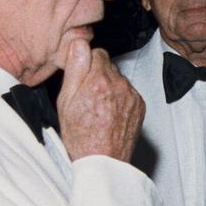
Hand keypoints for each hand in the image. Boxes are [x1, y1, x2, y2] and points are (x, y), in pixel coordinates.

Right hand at [57, 38, 143, 162]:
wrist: (103, 161)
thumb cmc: (81, 136)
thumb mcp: (66, 101)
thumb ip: (75, 68)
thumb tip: (79, 43)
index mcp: (98, 80)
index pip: (96, 52)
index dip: (86, 63)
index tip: (81, 77)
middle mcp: (118, 85)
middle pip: (108, 65)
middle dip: (98, 74)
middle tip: (87, 95)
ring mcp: (131, 95)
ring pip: (119, 78)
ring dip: (110, 86)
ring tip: (98, 107)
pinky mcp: (139, 105)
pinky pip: (128, 92)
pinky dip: (120, 97)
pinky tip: (110, 113)